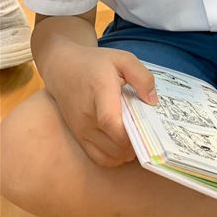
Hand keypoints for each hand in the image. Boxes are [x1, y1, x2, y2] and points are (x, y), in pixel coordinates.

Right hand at [44, 45, 157, 166]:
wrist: (63, 68)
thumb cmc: (96, 63)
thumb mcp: (123, 59)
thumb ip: (142, 77)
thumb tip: (153, 101)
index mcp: (100, 92)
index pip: (110, 121)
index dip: (129, 132)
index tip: (146, 129)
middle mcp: (87, 115)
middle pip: (113, 144)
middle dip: (135, 144)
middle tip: (148, 134)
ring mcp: (81, 129)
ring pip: (108, 155)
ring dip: (126, 152)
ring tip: (137, 138)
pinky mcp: (79, 136)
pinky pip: (98, 157)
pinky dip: (114, 157)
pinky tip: (123, 145)